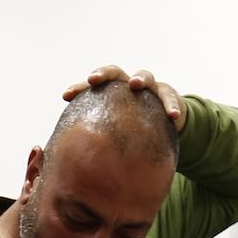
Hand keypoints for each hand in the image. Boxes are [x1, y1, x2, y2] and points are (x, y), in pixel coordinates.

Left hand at [60, 65, 185, 133]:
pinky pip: (171, 98)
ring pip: (145, 76)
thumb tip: (73, 165)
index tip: (65, 96)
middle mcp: (128, 85)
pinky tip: (173, 117)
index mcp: (112, 92)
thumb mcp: (118, 134)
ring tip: (136, 85)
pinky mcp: (169, 96)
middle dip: (104, 74)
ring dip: (140, 78)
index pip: (93, 86)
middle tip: (94, 79)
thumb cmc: (135, 132)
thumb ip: (100, 142)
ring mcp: (150, 88)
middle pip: (115, 73)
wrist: (166, 124)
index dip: (79, 88)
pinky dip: (172, 105)